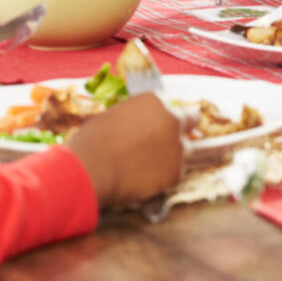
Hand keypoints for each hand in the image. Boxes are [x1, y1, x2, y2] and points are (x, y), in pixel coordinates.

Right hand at [65, 95, 183, 207]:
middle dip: (182, 129)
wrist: (91, 168)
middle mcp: (173, 120)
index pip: (171, 105)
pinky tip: (144, 179)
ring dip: (172, 155)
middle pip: (190, 121)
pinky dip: (163, 177)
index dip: (165, 116)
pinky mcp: (175, 173)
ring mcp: (177, 147)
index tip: (159, 125)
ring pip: (184, 151)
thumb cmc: (93, 140)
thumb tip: (141, 125)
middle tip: (169, 140)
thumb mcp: (115, 116)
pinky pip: (174, 174)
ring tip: (147, 165)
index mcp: (156, 101)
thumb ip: (137, 118)